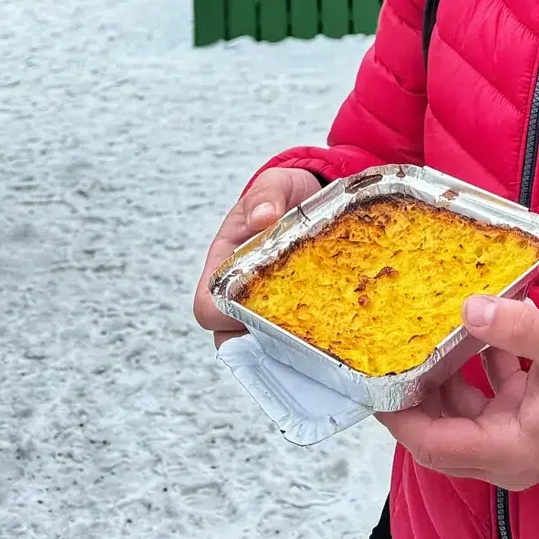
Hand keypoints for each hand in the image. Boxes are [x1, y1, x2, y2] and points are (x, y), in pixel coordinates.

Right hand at [192, 167, 320, 345]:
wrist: (309, 196)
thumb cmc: (282, 195)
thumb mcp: (276, 184)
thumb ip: (267, 193)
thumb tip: (263, 215)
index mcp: (223, 264)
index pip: (207, 306)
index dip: (223, 316)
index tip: (255, 307)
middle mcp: (239, 294)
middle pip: (232, 340)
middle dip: (259, 345)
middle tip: (296, 337)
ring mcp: (264, 308)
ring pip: (262, 348)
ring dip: (284, 353)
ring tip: (318, 348)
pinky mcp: (290, 314)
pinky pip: (288, 344)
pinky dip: (303, 350)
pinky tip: (331, 345)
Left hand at [377, 295, 538, 491]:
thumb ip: (519, 329)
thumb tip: (469, 307)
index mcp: (507, 450)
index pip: (433, 444)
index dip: (399, 417)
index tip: (372, 385)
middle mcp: (505, 453)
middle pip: (440, 431)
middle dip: (414, 395)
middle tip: (391, 352)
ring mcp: (516, 436)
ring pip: (461, 411)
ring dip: (444, 376)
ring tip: (424, 333)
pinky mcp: (527, 417)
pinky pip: (488, 394)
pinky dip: (478, 364)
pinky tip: (480, 323)